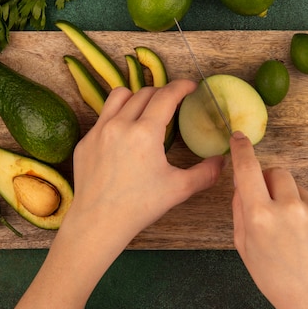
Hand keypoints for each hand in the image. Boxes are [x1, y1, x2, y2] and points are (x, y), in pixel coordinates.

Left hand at [65, 79, 223, 246]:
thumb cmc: (139, 206)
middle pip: (144, 93)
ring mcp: (99, 131)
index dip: (181, 87)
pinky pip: (103, 117)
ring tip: (145, 108)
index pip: (166, 96)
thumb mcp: (178, 189)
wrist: (99, 222)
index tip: (190, 86)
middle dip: (162, 93)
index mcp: (145, 133)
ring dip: (136, 96)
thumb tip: (222, 161)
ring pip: (119, 96)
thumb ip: (205, 173)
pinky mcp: (86, 141)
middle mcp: (120, 125)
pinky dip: (117, 117)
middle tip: (172, 103)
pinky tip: (124, 135)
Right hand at [230, 130, 307, 306]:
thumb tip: (242, 184)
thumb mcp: (244, 247)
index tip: (239, 137)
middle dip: (270, 182)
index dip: (242, 150)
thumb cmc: (274, 277)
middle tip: (270, 206)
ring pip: (297, 188)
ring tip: (294, 232)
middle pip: (277, 172)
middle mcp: (288, 207)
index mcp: (260, 216)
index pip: (248, 170)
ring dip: (291, 200)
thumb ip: (240, 211)